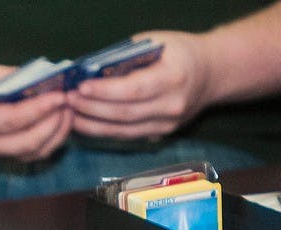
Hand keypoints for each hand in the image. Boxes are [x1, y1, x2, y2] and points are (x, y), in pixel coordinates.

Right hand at [0, 56, 72, 160]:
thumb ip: (3, 76)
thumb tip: (37, 78)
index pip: (11, 120)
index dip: (38, 110)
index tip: (59, 96)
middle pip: (26, 143)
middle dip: (53, 124)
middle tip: (69, 102)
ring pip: (32, 153)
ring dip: (55, 134)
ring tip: (68, 110)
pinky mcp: (1, 156)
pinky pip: (31, 154)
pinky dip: (49, 140)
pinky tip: (59, 121)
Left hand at [66, 32, 212, 140]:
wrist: (211, 74)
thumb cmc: (179, 52)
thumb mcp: (155, 44)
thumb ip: (125, 58)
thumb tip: (89, 70)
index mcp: (174, 78)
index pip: (134, 90)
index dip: (105, 92)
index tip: (81, 87)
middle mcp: (172, 106)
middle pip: (125, 114)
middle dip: (92, 109)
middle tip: (68, 100)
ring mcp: (167, 124)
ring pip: (123, 130)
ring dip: (93, 124)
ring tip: (71, 113)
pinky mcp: (160, 134)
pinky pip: (127, 135)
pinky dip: (104, 130)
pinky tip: (86, 123)